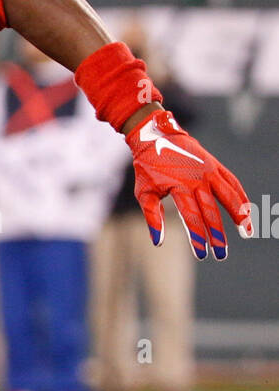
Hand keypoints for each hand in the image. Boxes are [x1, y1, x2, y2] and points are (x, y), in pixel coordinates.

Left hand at [127, 108, 251, 259]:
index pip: (191, 217)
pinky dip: (240, 197)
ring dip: (239, 214)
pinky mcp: (215, 165)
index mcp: (179, 186)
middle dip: (217, 234)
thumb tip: (158, 242)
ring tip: (247, 232)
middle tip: (221, 255)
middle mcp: (197, 178)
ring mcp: (209, 170)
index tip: (202, 254)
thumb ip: (151, 217)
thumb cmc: (147, 168)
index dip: (198, 237)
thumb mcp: (143, 192)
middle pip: (211, 211)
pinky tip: (246, 212)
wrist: (157, 135)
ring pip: (229, 195)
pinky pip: (232, 182)